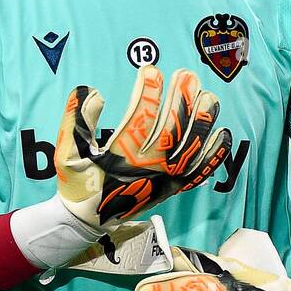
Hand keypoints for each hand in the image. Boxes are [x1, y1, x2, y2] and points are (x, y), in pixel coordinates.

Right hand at [55, 65, 231, 233]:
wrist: (88, 220)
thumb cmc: (78, 182)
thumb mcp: (68, 152)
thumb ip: (77, 120)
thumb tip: (93, 92)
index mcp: (121, 156)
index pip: (140, 118)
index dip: (148, 92)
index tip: (151, 70)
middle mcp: (148, 167)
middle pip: (172, 129)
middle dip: (181, 99)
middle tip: (187, 75)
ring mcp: (164, 179)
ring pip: (190, 147)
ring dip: (202, 121)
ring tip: (209, 96)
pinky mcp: (173, 188)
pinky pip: (199, 172)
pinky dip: (213, 154)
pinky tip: (223, 133)